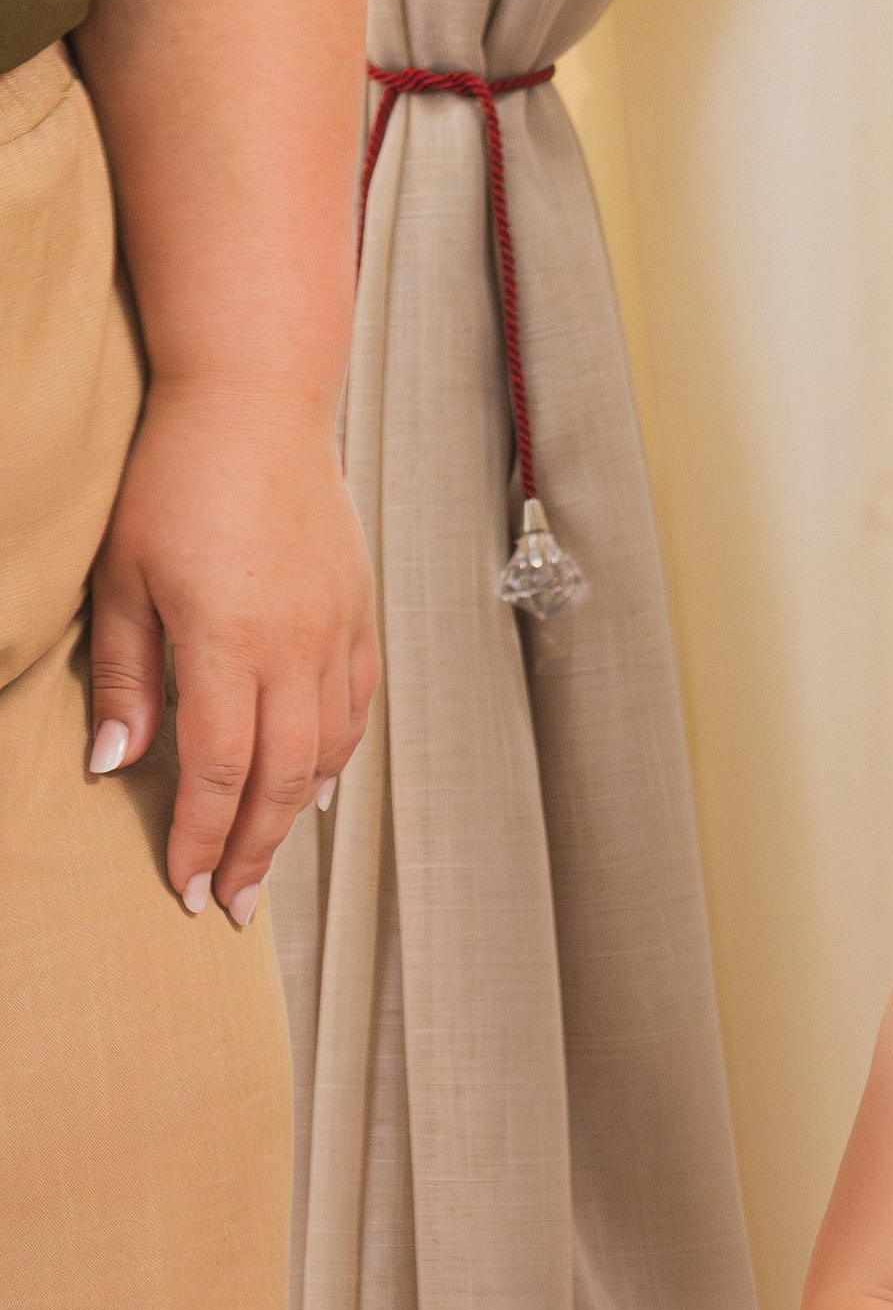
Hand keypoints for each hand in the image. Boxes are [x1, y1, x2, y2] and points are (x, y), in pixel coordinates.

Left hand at [86, 380, 379, 921]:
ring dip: (293, 814)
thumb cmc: (175, 479)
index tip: (188, 887)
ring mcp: (335, 633)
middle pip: (279, 780)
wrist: (256, 404)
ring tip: (266, 857)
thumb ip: (124, 675)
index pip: (217, 770)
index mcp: (228, 641)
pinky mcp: (358, 614)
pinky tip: (311, 787)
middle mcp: (293, 648)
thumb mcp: (122, 576)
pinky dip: (334, 759)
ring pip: (325, 752)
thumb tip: (116, 764)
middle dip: (252, 851)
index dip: (202, 838)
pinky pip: (354, 709)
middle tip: (233, 905)